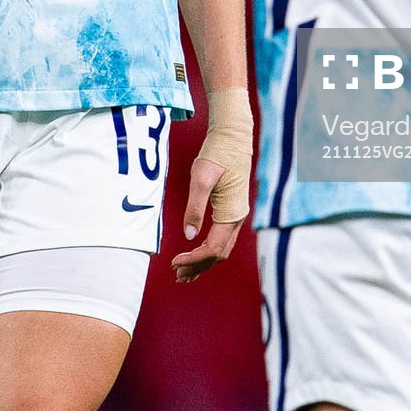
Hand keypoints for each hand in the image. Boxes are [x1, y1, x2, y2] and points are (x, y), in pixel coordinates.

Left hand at [171, 157, 242, 282]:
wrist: (233, 136)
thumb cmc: (217, 153)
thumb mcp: (201, 177)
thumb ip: (194, 207)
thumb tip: (188, 236)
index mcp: (231, 213)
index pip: (213, 248)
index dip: (193, 259)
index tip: (173, 262)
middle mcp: (237, 218)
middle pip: (219, 254)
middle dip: (198, 266)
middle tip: (176, 275)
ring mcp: (236, 215)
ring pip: (222, 248)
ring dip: (203, 262)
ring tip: (184, 273)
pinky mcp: (231, 210)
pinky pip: (222, 238)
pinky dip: (208, 250)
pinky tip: (196, 252)